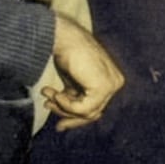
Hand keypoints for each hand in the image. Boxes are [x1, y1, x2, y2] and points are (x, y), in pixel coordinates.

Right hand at [42, 14, 124, 130]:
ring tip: (48, 94)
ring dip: (62, 107)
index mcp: (111, 80)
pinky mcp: (104, 87)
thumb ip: (74, 101)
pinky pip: (83, 109)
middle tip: (48, 106)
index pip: (95, 108)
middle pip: (92, 112)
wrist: (63, 37)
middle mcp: (116, 82)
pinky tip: (56, 94)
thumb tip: (63, 126)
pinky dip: (66, 105)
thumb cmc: (66, 54)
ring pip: (86, 113)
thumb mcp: (72, 83)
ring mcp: (112, 85)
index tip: (58, 124)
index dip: (75, 118)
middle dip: (67, 114)